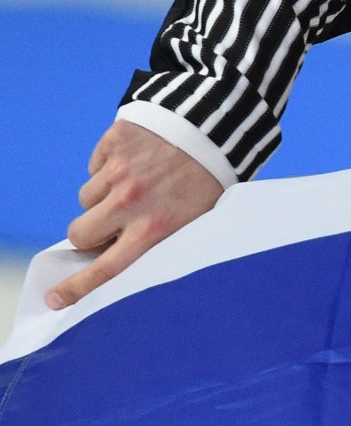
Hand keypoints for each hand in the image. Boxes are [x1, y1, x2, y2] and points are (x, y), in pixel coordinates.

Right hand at [52, 121, 223, 308]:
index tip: (54, 298)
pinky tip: (137, 160)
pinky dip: (108, 166)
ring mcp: (119, 170)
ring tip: (138, 184)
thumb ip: (157, 241)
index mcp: (155, 229)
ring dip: (104, 196)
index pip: (105, 270)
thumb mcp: (196, 220)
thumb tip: (115, 258)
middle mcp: (131, 202)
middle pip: (80, 233)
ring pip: (86, 198)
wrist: (220, 127)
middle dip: (89, 233)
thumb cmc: (210, 179)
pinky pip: (94, 165)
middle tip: (111, 223)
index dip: (76, 288)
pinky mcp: (114, 142)